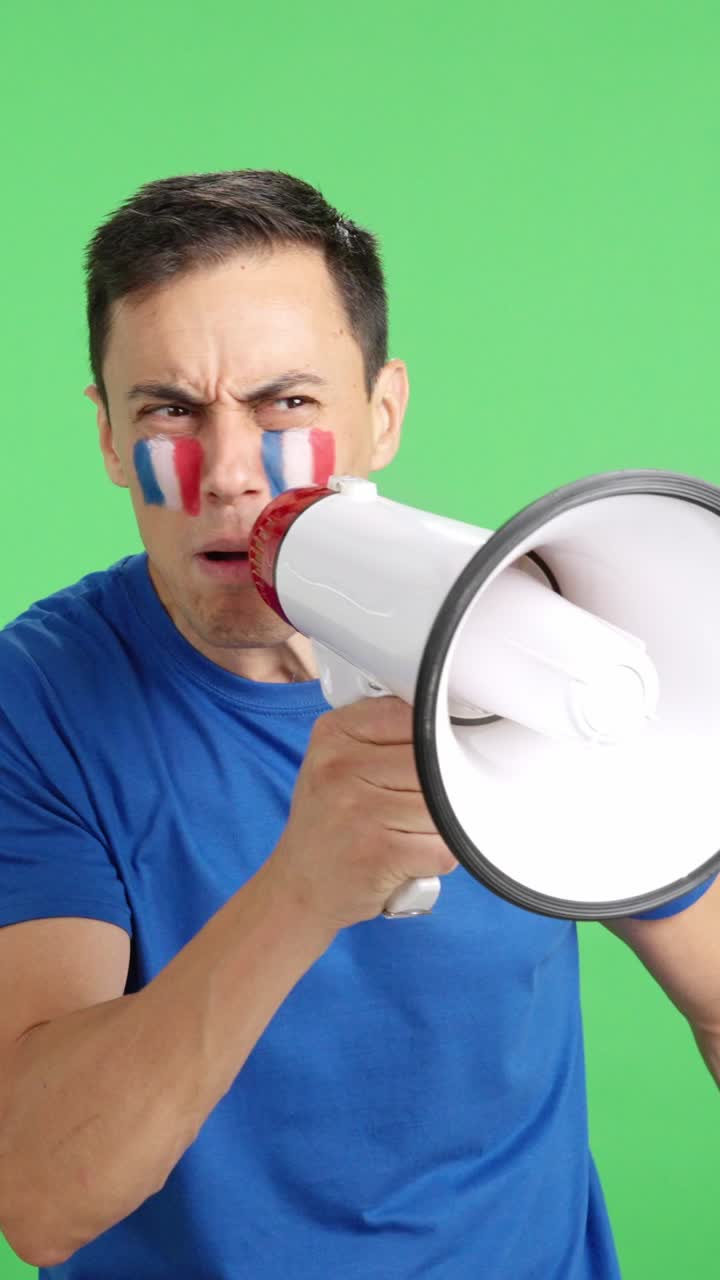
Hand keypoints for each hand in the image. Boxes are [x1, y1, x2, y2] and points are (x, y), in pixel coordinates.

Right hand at [267, 696, 457, 930]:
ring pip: (444, 805)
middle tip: (426, 804)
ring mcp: (359, 810)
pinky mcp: (378, 852)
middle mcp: (340, 767)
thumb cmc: (329, 824)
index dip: (436, 739)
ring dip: (444, 825)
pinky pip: (442, 847)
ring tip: (414, 832)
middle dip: (444, 786)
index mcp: (334, 734)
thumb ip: (384, 738)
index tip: (438, 756)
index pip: (413, 716)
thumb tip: (451, 727)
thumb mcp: (338, 764)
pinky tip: (415, 858)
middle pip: (433, 762)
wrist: (298, 888)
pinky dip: (440, 856)